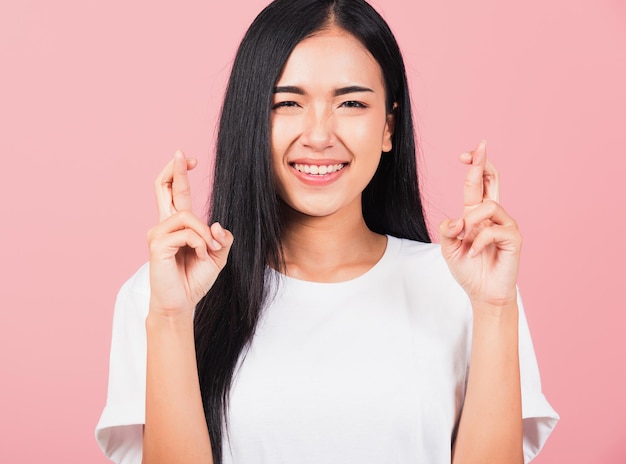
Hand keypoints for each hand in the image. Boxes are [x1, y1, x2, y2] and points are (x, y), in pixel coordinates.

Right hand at [147, 150, 232, 315]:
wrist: (182, 303)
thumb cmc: (194, 279)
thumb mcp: (216, 255)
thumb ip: (221, 238)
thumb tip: (217, 223)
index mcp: (177, 225)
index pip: (174, 192)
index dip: (180, 174)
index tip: (189, 159)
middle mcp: (164, 225)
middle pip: (163, 187)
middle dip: (174, 170)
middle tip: (181, 154)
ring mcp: (157, 234)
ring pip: (187, 216)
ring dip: (204, 234)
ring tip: (207, 251)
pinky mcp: (157, 245)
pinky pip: (186, 233)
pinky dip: (199, 244)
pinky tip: (199, 256)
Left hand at [439, 141, 520, 306]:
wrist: (482, 293)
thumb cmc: (468, 269)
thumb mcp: (448, 248)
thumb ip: (447, 231)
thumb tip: (456, 220)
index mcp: (475, 214)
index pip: (477, 184)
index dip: (473, 166)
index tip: (464, 154)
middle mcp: (492, 215)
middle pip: (493, 180)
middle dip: (484, 163)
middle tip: (480, 147)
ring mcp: (505, 225)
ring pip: (488, 206)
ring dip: (471, 222)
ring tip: (466, 240)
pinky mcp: (514, 238)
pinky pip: (493, 230)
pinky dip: (478, 242)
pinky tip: (473, 254)